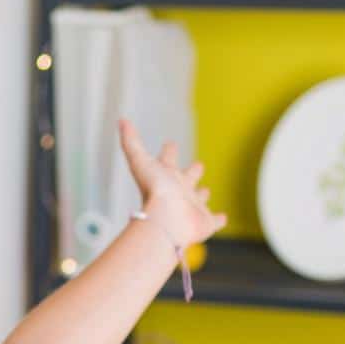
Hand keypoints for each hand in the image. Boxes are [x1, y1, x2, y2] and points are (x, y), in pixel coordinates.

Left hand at [118, 119, 225, 249]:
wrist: (167, 220)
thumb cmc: (154, 191)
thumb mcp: (140, 160)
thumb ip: (131, 141)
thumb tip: (122, 120)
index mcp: (165, 177)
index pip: (167, 161)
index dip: (169, 152)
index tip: (170, 144)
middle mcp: (178, 192)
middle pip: (186, 179)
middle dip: (191, 172)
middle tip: (198, 165)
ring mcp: (191, 207)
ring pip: (198, 199)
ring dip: (202, 195)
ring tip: (206, 191)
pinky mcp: (205, 222)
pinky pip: (213, 221)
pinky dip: (218, 220)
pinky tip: (222, 218)